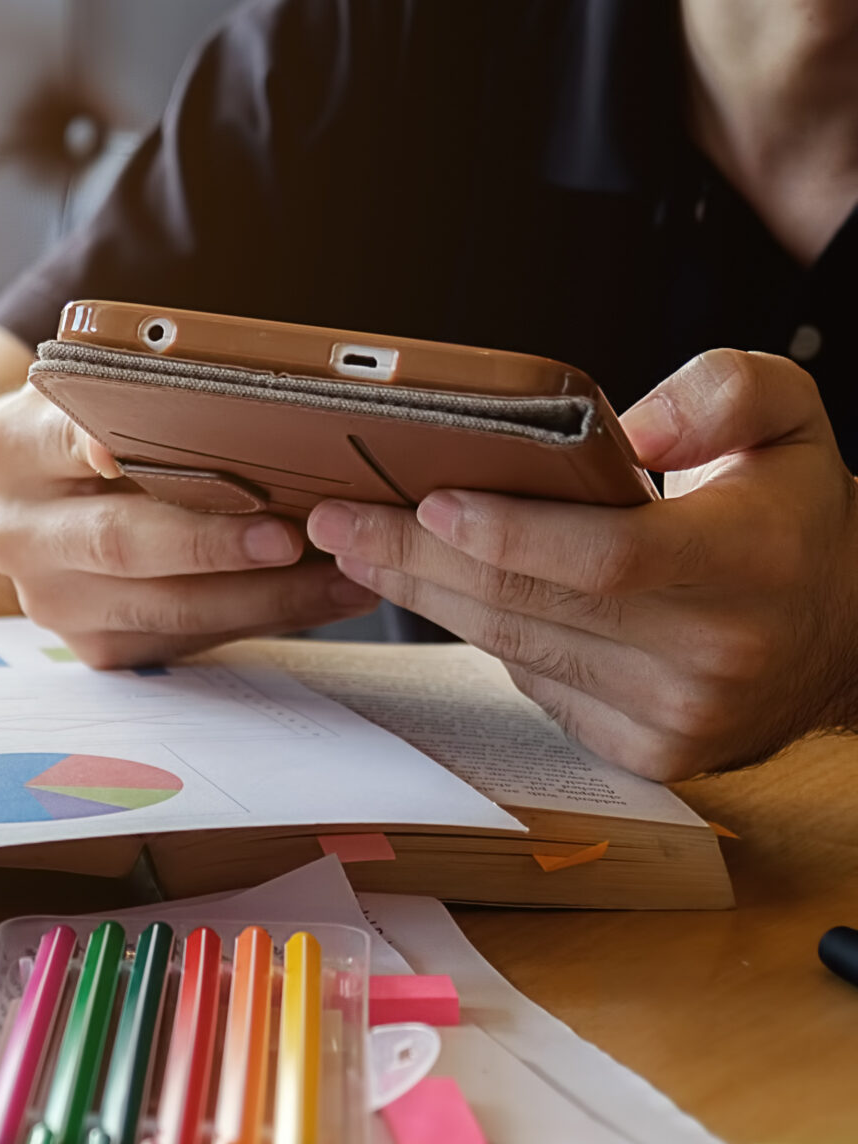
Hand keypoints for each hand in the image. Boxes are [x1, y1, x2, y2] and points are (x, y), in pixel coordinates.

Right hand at [0, 383, 377, 663]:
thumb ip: (132, 388)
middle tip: (291, 535)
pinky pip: (187, 640)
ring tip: (345, 573)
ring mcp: (51, 599)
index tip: (127, 451)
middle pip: (119, 542)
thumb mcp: (91, 393)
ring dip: (264, 596)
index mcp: (9, 450)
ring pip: (165, 608)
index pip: (60, 441)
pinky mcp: (94, 644)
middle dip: (212, 542)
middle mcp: (15, 532)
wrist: (39, 505)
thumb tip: (243, 393)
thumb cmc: (94, 433)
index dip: (94, 445)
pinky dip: (264, 618)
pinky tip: (325, 595)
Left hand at [306, 349, 857, 778]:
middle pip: (530, 604)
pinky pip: (534, 684)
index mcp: (747, 562)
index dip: (507, 533)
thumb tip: (632, 428)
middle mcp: (712, 650)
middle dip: (416, 558)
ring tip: (357, 549)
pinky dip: (480, 637)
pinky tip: (434, 596)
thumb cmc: (790, 517)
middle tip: (336, 518)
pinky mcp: (646, 751)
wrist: (843, 632)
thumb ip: (722, 392)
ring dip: (423, 597)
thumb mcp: (789, 419)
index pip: (606, 556)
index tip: (427, 499)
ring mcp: (677, 713)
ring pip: (514, 648)